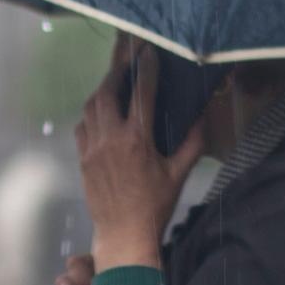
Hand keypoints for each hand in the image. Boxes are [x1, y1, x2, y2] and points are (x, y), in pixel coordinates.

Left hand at [74, 35, 203, 271]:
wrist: (123, 234)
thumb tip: (202, 118)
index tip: (147, 50)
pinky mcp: (82, 158)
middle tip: (124, 53)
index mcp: (137, 140)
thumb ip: (192, 143)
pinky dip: (91, 112)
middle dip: (117, 68)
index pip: (141, 93)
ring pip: (91, 105)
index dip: (145, 68)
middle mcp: (111, 139)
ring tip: (114, 77)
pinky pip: (82, 125)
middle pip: (108, 91)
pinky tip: (100, 109)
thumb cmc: (155, 206)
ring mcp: (92, 148)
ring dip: (102, 88)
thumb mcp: (179, 174)